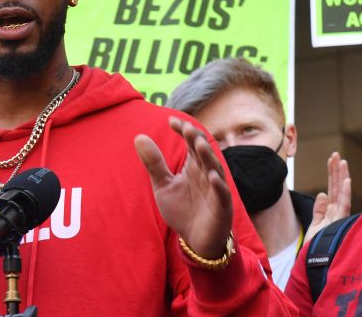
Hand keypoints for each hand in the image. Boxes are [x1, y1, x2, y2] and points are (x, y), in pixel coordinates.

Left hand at [135, 117, 233, 258]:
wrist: (195, 240)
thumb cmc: (182, 210)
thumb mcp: (163, 185)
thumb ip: (154, 163)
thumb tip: (139, 136)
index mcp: (194, 165)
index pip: (191, 142)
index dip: (183, 131)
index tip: (171, 121)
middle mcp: (207, 173)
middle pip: (204, 152)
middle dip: (196, 140)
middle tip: (187, 129)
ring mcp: (216, 189)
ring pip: (214, 169)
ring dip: (208, 157)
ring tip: (200, 145)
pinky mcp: (222, 207)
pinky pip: (222, 194)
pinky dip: (218, 185)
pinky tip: (212, 177)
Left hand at [304, 152, 351, 244]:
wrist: (313, 265)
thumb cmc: (316, 248)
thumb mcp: (315, 226)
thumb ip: (319, 210)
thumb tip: (321, 194)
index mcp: (331, 212)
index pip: (332, 189)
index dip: (332, 174)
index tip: (332, 159)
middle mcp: (337, 213)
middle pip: (337, 188)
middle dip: (336, 171)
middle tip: (336, 155)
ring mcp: (339, 218)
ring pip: (341, 193)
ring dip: (342, 177)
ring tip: (342, 162)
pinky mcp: (339, 224)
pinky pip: (343, 205)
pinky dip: (346, 192)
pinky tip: (346, 180)